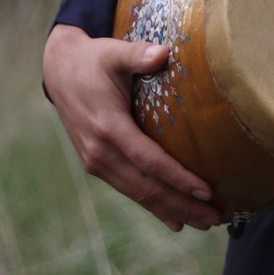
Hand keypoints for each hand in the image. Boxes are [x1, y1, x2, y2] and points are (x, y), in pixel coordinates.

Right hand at [42, 24, 221, 232]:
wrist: (59, 71)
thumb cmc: (93, 59)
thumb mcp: (114, 52)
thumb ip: (138, 54)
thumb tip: (163, 52)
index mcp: (108, 128)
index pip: (150, 161)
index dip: (178, 178)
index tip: (206, 190)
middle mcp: (101, 152)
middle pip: (147, 187)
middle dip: (182, 205)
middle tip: (214, 218)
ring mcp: (96, 162)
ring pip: (138, 194)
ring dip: (171, 210)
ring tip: (202, 222)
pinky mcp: (97, 164)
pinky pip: (129, 189)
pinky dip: (152, 205)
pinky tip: (174, 220)